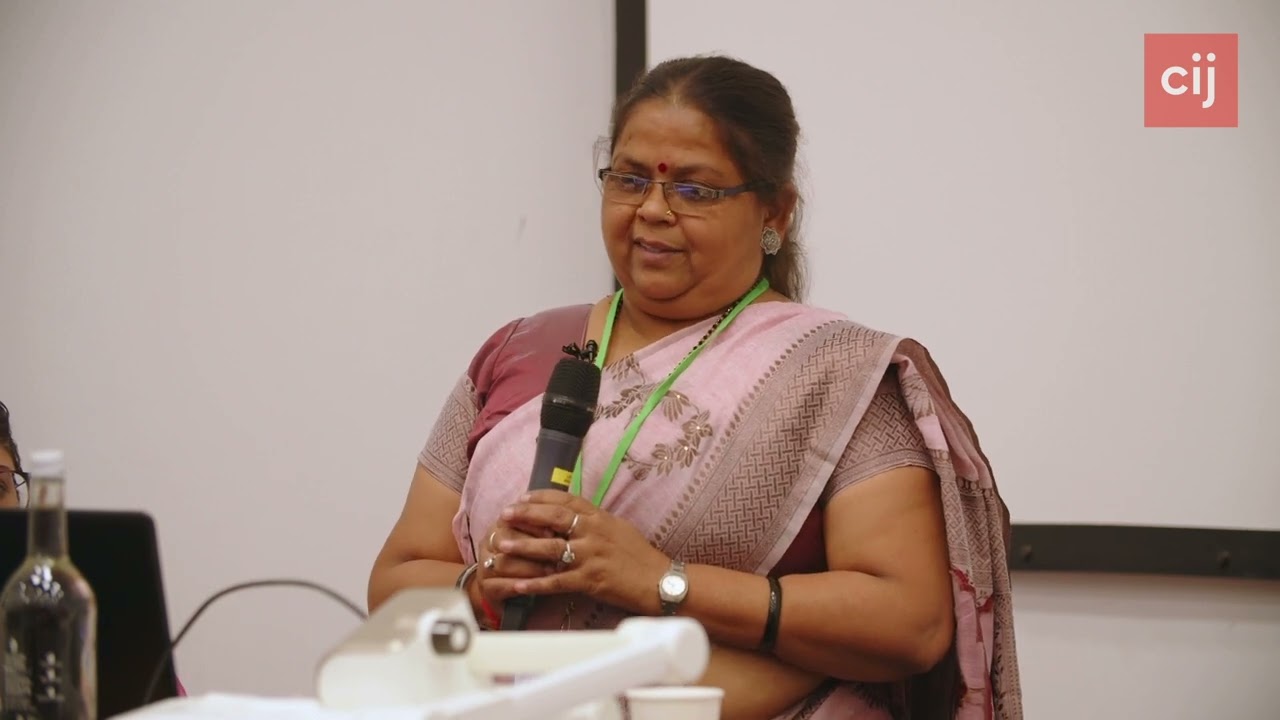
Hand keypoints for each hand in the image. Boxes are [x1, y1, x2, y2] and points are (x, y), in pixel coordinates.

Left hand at [488, 490, 671, 614]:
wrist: (660, 581)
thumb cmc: (641, 557)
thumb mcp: (619, 529)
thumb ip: (597, 522)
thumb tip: (576, 516)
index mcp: (601, 518)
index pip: (567, 500)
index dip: (542, 497)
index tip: (522, 497)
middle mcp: (594, 533)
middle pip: (554, 518)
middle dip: (526, 515)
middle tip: (505, 514)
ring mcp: (592, 556)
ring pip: (550, 549)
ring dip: (524, 547)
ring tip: (502, 545)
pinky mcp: (590, 580)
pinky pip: (557, 581)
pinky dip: (536, 583)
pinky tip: (518, 584)